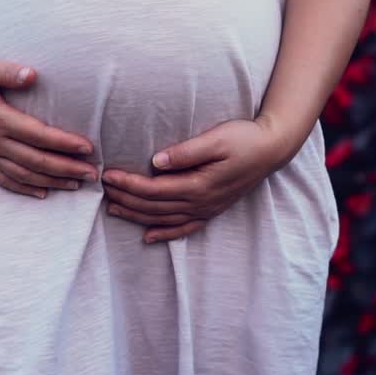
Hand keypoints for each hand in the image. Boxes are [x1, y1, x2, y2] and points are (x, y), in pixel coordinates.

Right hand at [0, 55, 97, 198]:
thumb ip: (7, 71)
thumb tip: (32, 75)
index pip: (38, 135)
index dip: (64, 143)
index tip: (87, 148)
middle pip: (36, 160)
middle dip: (66, 168)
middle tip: (93, 174)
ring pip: (23, 174)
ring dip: (51, 181)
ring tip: (76, 184)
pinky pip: (3, 179)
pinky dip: (24, 188)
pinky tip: (42, 193)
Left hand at [101, 116, 288, 242]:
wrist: (272, 149)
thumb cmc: (244, 138)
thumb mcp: (216, 138)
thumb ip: (186, 152)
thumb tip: (156, 161)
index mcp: (199, 185)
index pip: (154, 189)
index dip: (129, 183)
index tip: (108, 175)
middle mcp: (201, 203)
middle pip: (154, 206)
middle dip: (126, 198)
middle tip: (103, 188)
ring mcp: (207, 209)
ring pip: (164, 219)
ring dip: (137, 215)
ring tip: (113, 208)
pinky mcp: (212, 209)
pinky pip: (185, 228)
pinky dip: (165, 234)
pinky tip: (148, 236)